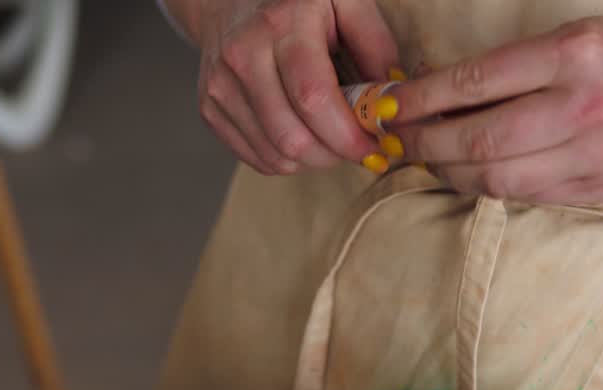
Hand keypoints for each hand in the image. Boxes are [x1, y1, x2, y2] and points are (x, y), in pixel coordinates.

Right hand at [193, 0, 399, 173]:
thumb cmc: (296, 1)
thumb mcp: (344, 0)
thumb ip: (375, 43)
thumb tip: (392, 98)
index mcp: (281, 25)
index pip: (314, 99)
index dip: (347, 135)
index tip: (374, 146)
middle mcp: (243, 56)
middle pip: (292, 137)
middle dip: (334, 155)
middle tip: (356, 147)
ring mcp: (220, 86)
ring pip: (275, 155)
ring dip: (313, 161)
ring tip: (331, 140)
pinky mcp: (209, 108)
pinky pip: (257, 158)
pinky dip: (288, 160)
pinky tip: (304, 137)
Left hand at [391, 18, 602, 202]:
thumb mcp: (572, 39)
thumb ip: (509, 70)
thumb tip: (430, 98)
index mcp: (574, 54)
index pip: (474, 83)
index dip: (419, 100)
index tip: (385, 108)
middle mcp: (584, 105)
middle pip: (478, 141)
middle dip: (423, 144)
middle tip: (395, 141)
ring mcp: (593, 154)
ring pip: (495, 179)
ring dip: (448, 172)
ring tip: (429, 157)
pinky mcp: (595, 189)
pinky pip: (522, 195)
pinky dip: (486, 185)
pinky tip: (470, 171)